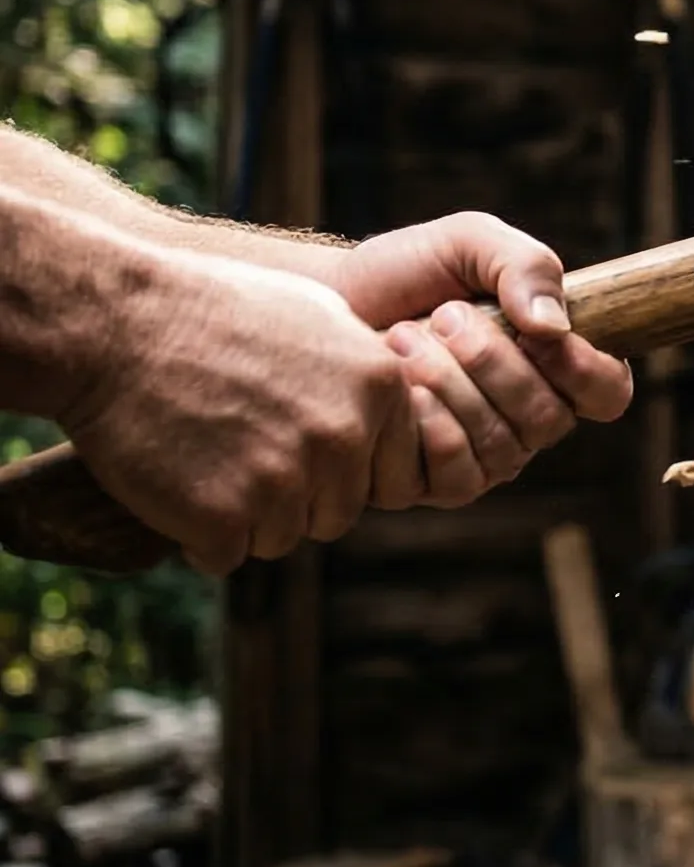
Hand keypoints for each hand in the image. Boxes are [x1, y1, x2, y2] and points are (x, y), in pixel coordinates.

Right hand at [62, 249, 419, 575]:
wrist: (115, 322)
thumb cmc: (214, 309)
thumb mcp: (320, 316)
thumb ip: (368, 372)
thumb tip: (406, 408)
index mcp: (380, 388)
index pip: (392, 473)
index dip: (343, 468)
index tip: (297, 443)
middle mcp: (344, 438)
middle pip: (337, 512)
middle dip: (296, 497)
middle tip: (241, 453)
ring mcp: (285, 481)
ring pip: (283, 538)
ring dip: (246, 517)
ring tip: (207, 459)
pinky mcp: (222, 517)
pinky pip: (225, 556)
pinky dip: (198, 536)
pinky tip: (176, 485)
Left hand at [325, 213, 631, 506]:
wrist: (327, 301)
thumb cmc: (408, 272)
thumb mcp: (471, 242)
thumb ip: (526, 266)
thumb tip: (554, 328)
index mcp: (556, 365)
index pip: (608, 392)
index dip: (583, 370)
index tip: (535, 332)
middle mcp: (529, 419)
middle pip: (549, 419)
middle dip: (493, 363)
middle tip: (444, 315)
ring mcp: (486, 455)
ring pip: (502, 445)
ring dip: (450, 385)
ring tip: (403, 338)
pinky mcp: (435, 480)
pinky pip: (456, 474)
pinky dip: (425, 425)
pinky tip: (395, 388)